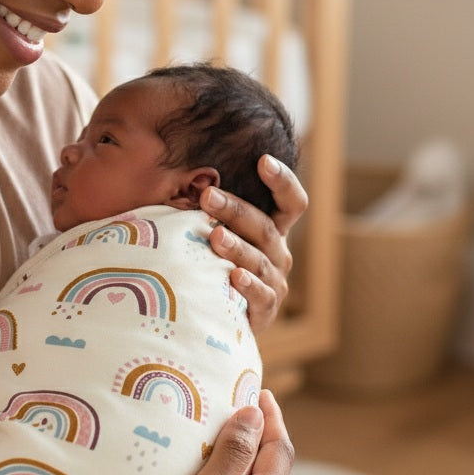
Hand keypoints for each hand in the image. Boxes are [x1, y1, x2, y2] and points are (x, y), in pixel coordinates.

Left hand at [203, 155, 307, 331]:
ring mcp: (275, 281)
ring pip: (260, 260)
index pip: (290, 201)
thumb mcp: (214, 231)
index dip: (282, 180)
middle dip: (236, 210)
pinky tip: (234, 277)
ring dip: (237, 247)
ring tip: (215, 237)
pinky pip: (261, 296)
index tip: (263, 160)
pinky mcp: (265, 310)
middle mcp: (278, 252)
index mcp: (272, 228)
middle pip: (266, 227)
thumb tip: (183, 178)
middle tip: (207, 196)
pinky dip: (249, 286)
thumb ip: (209, 209)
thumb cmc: (210, 260)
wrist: (215, 314)